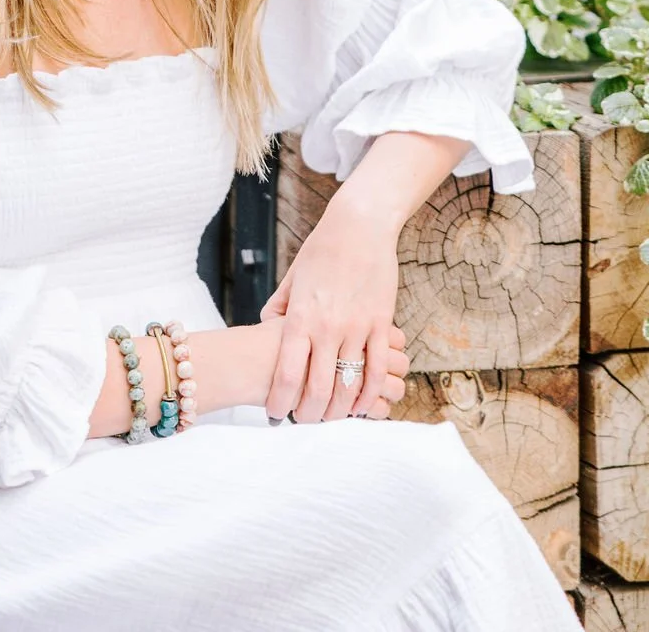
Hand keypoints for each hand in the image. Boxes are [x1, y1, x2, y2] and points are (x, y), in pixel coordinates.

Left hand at [261, 204, 406, 423]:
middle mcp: (327, 327)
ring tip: (332, 416)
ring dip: (340, 410)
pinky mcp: (381, 324)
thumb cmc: (321, 250)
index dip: (280, 402)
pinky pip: (378, 369)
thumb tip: (267, 329)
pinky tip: (363, 403)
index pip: (287, 375)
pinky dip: (370, 393)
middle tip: (305, 422)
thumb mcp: (292, 278)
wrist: (359, 226)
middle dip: (309, 416)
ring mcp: (357, 327)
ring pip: (349, 386)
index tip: (276, 415)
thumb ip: (279, 308)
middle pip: (318, 390)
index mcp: (300, 317)